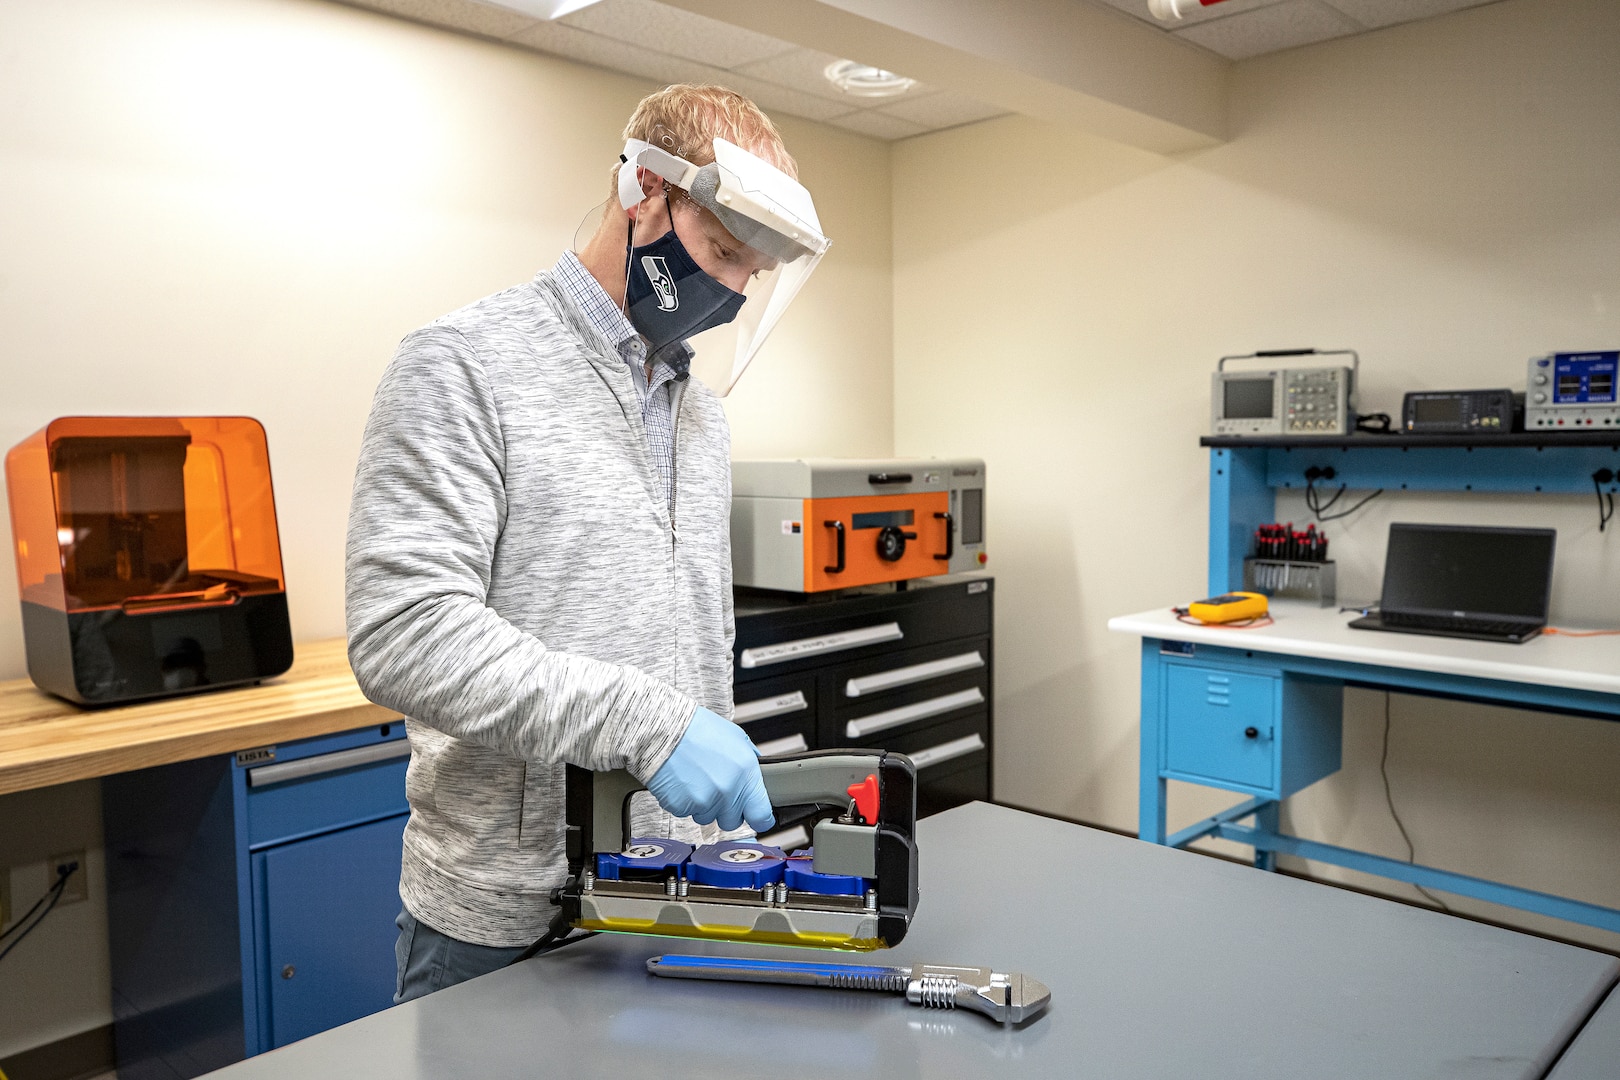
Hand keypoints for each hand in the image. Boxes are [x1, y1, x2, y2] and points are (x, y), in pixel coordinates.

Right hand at [647, 706, 774, 832]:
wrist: (664, 729)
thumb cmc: (698, 729)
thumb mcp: (737, 737)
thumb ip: (751, 761)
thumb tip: (758, 777)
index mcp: (746, 774)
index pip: (762, 816)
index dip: (760, 819)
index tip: (756, 817)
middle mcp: (728, 791)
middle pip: (733, 821)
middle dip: (726, 810)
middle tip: (716, 788)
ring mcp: (704, 802)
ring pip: (708, 818)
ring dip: (704, 805)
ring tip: (696, 779)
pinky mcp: (682, 807)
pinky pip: (687, 813)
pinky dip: (684, 802)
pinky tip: (682, 782)